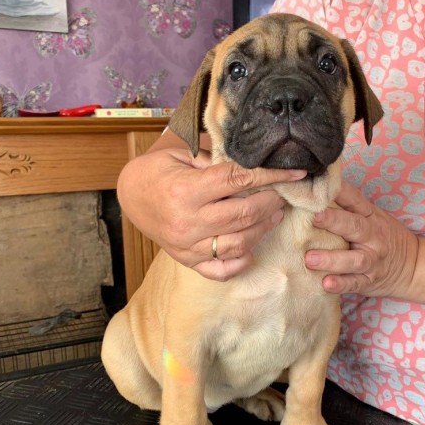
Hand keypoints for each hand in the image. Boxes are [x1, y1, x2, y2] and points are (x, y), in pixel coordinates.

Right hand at [117, 146, 305, 279]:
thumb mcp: (181, 154)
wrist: (130, 196)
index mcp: (185, 191)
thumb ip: (215, 159)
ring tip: (273, 215)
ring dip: (262, 229)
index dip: (271, 176)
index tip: (295, 173)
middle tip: (282, 195)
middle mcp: (187, 222)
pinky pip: (222, 269)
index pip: (237, 181)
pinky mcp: (188, 261)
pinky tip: (252, 243)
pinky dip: (242, 260)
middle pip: (243, 215)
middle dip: (271, 203)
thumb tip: (254, 161)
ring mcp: (188, 246)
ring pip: (238, 244)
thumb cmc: (159, 171)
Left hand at [305, 180, 418, 296]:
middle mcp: (373, 237)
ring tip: (309, 259)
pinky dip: (341, 284)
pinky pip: (354, 284)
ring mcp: (372, 260)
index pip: (355, 200)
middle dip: (334, 221)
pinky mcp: (369, 281)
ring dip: (331, 259)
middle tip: (313, 218)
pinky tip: (326, 284)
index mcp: (370, 216)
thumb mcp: (371, 216)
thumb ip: (346, 206)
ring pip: (353, 260)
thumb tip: (316, 191)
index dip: (338, 192)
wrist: (413, 265)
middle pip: (355, 226)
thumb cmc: (382, 236)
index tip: (319, 189)